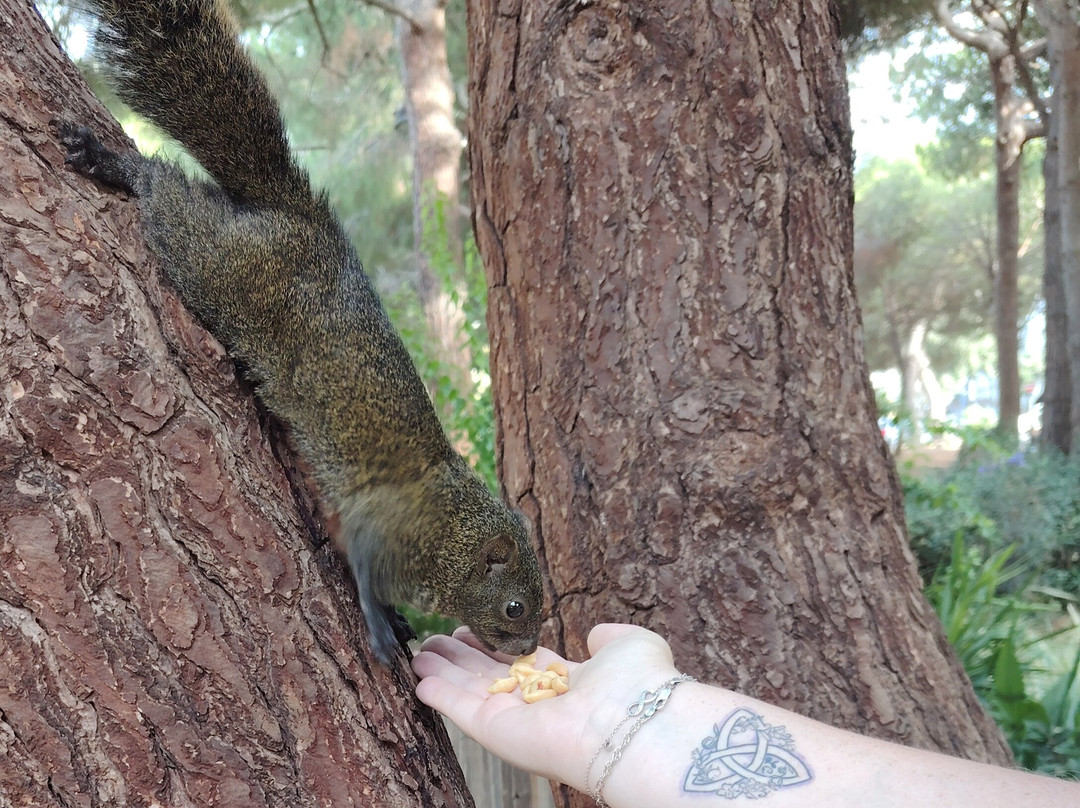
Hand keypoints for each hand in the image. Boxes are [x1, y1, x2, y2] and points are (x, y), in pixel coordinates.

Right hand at [412, 623, 679, 788]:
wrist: (635, 725)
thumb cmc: (639, 685)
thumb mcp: (628, 645)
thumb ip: (609, 636)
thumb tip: (595, 633)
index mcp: (566, 682)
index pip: (520, 662)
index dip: (494, 645)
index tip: (470, 629)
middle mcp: (538, 703)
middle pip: (489, 675)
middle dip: (461, 656)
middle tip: (433, 638)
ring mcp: (516, 719)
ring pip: (470, 691)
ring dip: (443, 671)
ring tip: (417, 651)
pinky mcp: (498, 732)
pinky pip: (462, 710)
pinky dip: (440, 694)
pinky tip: (419, 679)